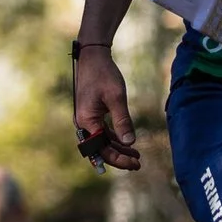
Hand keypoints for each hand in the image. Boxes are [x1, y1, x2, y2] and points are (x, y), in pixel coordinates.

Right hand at [71, 48, 142, 170]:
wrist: (93, 57)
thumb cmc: (104, 74)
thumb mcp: (116, 97)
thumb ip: (123, 121)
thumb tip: (130, 143)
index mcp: (87, 121)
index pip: (102, 149)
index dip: (119, 159)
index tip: (135, 163)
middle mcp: (83, 123)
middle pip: (101, 148)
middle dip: (119, 157)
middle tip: (138, 164)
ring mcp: (86, 119)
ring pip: (102, 141)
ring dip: (118, 149)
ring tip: (135, 155)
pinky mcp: (91, 114)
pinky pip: (102, 132)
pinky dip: (114, 138)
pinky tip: (127, 142)